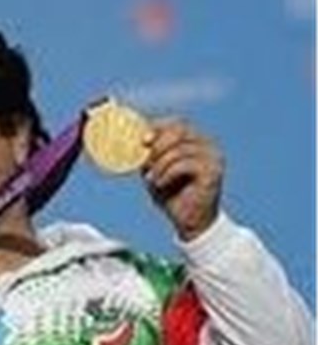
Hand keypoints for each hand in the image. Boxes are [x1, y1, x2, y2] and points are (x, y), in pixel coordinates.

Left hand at [141, 118, 223, 240]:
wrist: (190, 222)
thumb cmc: (172, 195)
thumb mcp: (155, 171)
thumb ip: (148, 156)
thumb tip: (131, 142)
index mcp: (195, 141)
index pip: (178, 123)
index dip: (158, 127)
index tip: (142, 140)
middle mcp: (207, 145)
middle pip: (180, 130)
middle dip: (157, 145)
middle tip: (146, 161)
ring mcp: (213, 157)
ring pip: (179, 149)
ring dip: (159, 165)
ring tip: (151, 179)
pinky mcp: (213, 171)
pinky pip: (184, 164)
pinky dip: (167, 173)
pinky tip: (160, 184)